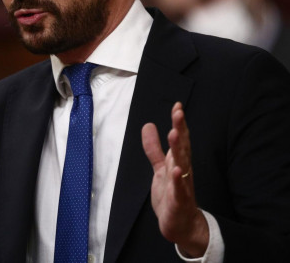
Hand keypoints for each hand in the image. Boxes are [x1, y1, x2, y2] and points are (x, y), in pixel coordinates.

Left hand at [141, 102, 208, 256]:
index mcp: (178, 161)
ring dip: (179, 149)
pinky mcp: (179, 201)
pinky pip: (179, 189)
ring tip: (175, 134)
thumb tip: (148, 125)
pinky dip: (178, 180)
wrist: (181, 225)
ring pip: (182, 164)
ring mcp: (182, 185)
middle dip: (180, 129)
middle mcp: (182, 170)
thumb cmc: (172, 194)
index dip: (178, 123)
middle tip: (178, 113)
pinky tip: (177, 170)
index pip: (180, 139)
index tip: (177, 106)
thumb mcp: (160, 167)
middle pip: (182, 147)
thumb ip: (154, 148)